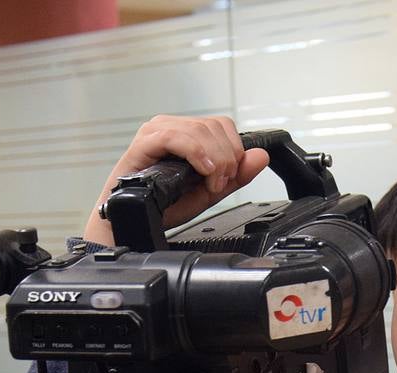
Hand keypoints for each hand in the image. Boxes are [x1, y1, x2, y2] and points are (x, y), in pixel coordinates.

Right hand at [84, 114, 269, 244]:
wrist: (135, 223)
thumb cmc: (164, 207)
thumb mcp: (209, 192)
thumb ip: (236, 175)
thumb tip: (261, 156)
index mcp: (186, 136)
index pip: (222, 125)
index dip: (234, 150)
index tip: (230, 176)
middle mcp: (171, 128)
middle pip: (215, 126)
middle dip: (227, 159)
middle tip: (218, 185)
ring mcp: (157, 132)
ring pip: (200, 130)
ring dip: (214, 160)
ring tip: (208, 184)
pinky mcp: (144, 142)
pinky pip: (175, 136)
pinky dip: (196, 153)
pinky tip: (202, 171)